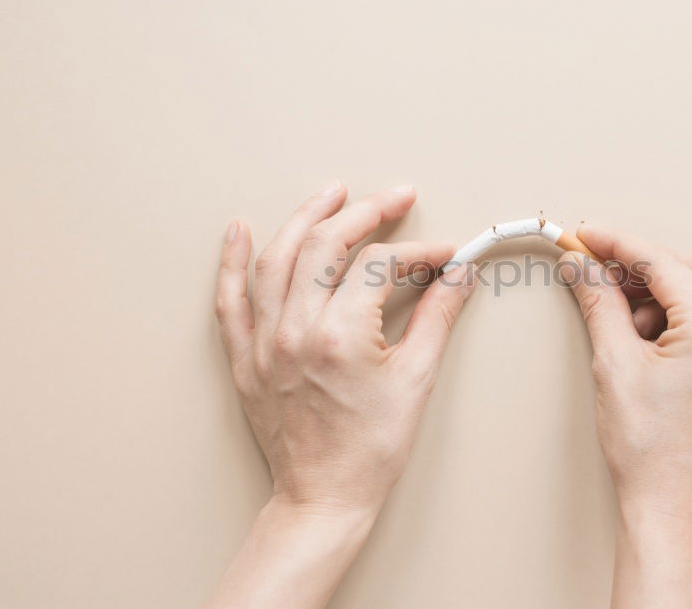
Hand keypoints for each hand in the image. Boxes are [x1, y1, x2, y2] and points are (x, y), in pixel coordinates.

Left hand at [208, 181, 474, 607]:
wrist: (324, 498)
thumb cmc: (371, 450)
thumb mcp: (415, 381)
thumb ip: (437, 317)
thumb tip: (461, 275)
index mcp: (339, 336)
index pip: (379, 266)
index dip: (417, 252)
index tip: (443, 254)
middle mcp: (294, 329)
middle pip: (326, 246)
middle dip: (365, 213)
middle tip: (394, 198)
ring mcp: (264, 342)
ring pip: (277, 259)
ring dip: (305, 218)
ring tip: (331, 193)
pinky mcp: (246, 358)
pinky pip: (230, 299)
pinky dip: (232, 261)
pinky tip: (239, 230)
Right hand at [558, 225, 691, 608]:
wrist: (671, 509)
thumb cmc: (646, 449)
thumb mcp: (613, 364)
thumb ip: (599, 301)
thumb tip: (581, 264)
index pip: (663, 263)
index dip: (618, 244)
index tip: (587, 236)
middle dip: (652, 267)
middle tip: (608, 279)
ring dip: (669, 296)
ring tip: (629, 330)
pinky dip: (688, 322)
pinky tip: (654, 346)